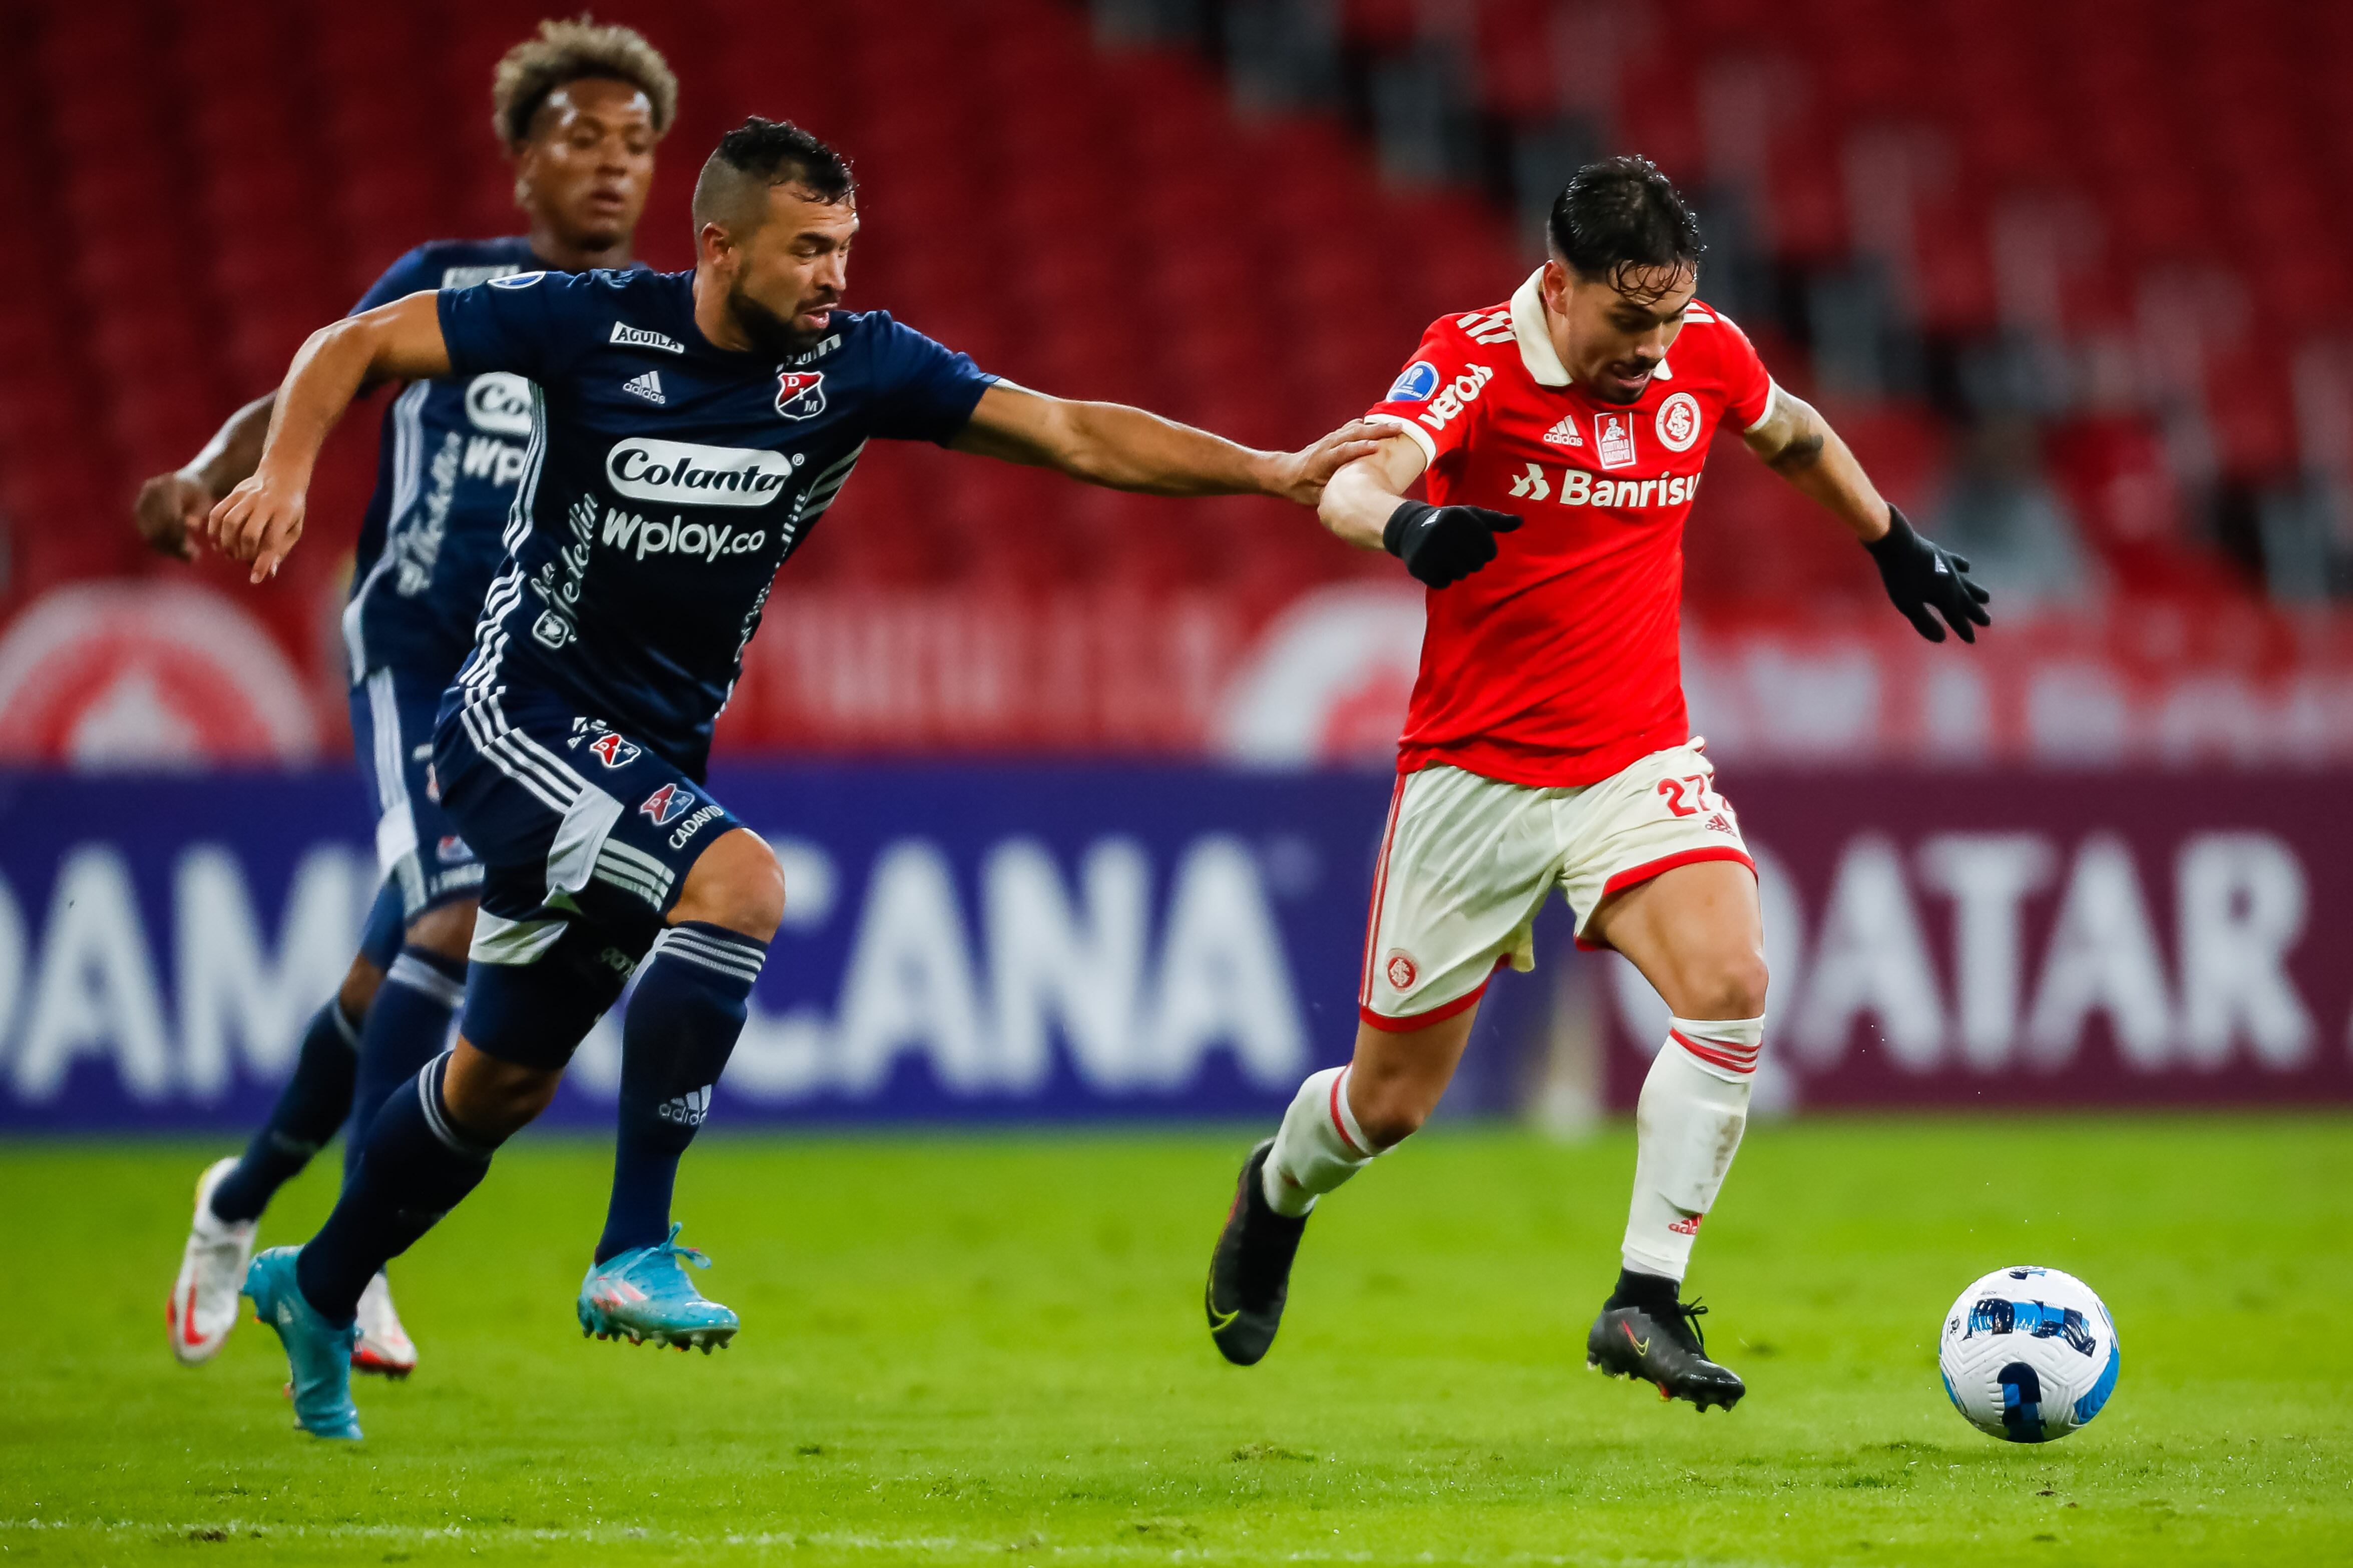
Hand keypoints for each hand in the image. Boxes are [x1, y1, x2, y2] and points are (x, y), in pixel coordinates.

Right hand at [132, 470, 210, 561]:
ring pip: (150, 534)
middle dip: (175, 546)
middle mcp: (150, 491)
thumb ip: (197, 514)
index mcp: (168, 486)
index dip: (181, 538)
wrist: (187, 483)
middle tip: (193, 558)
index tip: (195, 553)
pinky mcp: (138, 511)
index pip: (170, 518)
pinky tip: (177, 551)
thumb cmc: (199, 495)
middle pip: (158, 527)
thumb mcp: (204, 502)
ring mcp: (142, 500)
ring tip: (188, 556)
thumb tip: (191, 526)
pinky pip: (147, 533)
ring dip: (169, 549)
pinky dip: (161, 545)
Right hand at [207, 469, 308, 583]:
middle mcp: (265, 503)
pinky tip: (217, 543)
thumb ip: (281, 550)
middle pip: (248, 533)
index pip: (272, 541)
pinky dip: (213, 530)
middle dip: (244, 553)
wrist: (282, 475)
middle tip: (244, 561)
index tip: (255, 579)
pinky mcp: (233, 492)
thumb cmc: (291, 509)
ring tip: (230, 554)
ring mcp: (247, 496)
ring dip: (227, 544)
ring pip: (229, 522)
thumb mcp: (294, 528)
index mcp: (285, 512)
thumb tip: (269, 573)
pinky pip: (217, 512)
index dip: (262, 562)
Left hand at [1264, 419, 1391, 504]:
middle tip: (1398, 429)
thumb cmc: (1300, 488)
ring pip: (1355, 428)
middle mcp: (1327, 445)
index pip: (1344, 451)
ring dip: (1376, 426)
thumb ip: (1334, 494)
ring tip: (1397, 425)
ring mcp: (1331, 439)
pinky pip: (1352, 428)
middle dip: (1377, 430)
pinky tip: (1382, 425)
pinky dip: (1368, 426)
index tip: (1378, 447)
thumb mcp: (1315, 496)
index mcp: (1322, 460)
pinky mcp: (1334, 438)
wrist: (1284, 473)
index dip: (1361, 449)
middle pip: (1354, 434)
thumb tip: (1355, 502)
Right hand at [1384, 499, 1520, 587]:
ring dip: (1456, 570)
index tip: (1472, 545)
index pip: (1490, 551)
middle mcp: (1445, 531)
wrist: (1410, 528)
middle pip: (1476, 565)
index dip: (1484, 552)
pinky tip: (1435, 566)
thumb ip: (1497, 521)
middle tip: (1457, 552)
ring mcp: (1430, 549)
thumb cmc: (1449, 522)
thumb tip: (1521, 521)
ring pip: (1460, 575)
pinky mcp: (1419, 565)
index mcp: (1462, 518)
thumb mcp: (1473, 516)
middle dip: (1470, 562)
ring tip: (1446, 558)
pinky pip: (1443, 583)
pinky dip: (1441, 578)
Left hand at [1866, 505, 1990, 642]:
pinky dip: (1962, 566)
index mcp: (1945, 597)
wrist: (1897, 544)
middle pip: (1965, 601)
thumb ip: (1924, 622)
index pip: (1957, 618)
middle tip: (1987, 622)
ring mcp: (1947, 567)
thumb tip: (1942, 638)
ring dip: (1975, 591)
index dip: (1964, 630)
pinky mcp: (1939, 554)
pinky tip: (1967, 567)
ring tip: (1985, 598)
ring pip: (1965, 582)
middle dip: (1975, 613)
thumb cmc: (1900, 576)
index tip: (1971, 640)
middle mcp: (1952, 582)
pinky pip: (1956, 562)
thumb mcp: (1908, 604)